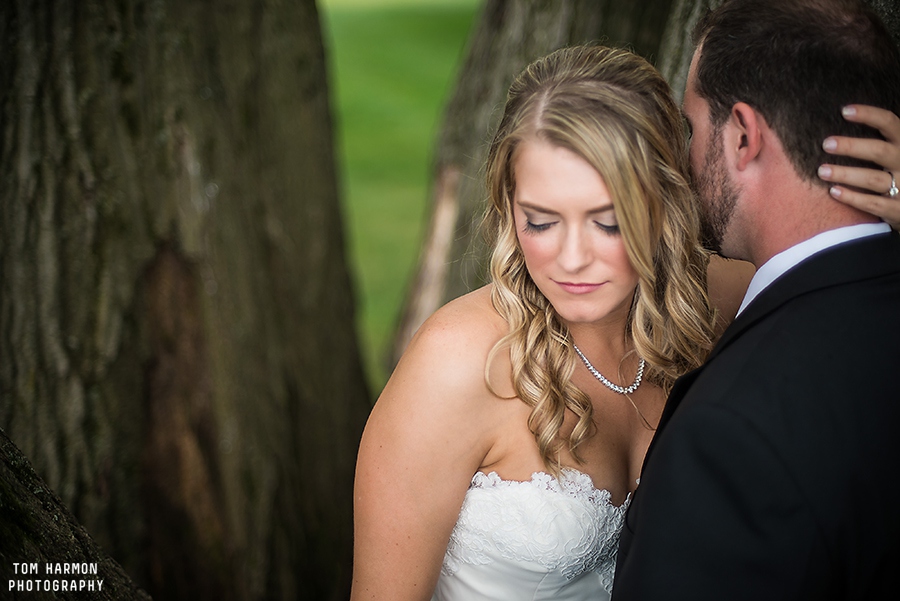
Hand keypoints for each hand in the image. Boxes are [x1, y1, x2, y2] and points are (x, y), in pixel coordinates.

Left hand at [818, 105, 899, 229]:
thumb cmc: (896, 174)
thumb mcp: (892, 155)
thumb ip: (876, 142)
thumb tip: (840, 118)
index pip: (890, 123)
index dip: (869, 115)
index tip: (844, 111)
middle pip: (879, 152)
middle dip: (852, 147)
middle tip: (826, 144)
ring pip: (873, 180)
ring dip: (846, 174)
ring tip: (822, 171)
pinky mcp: (898, 209)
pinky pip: (874, 204)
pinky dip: (853, 198)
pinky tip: (834, 192)